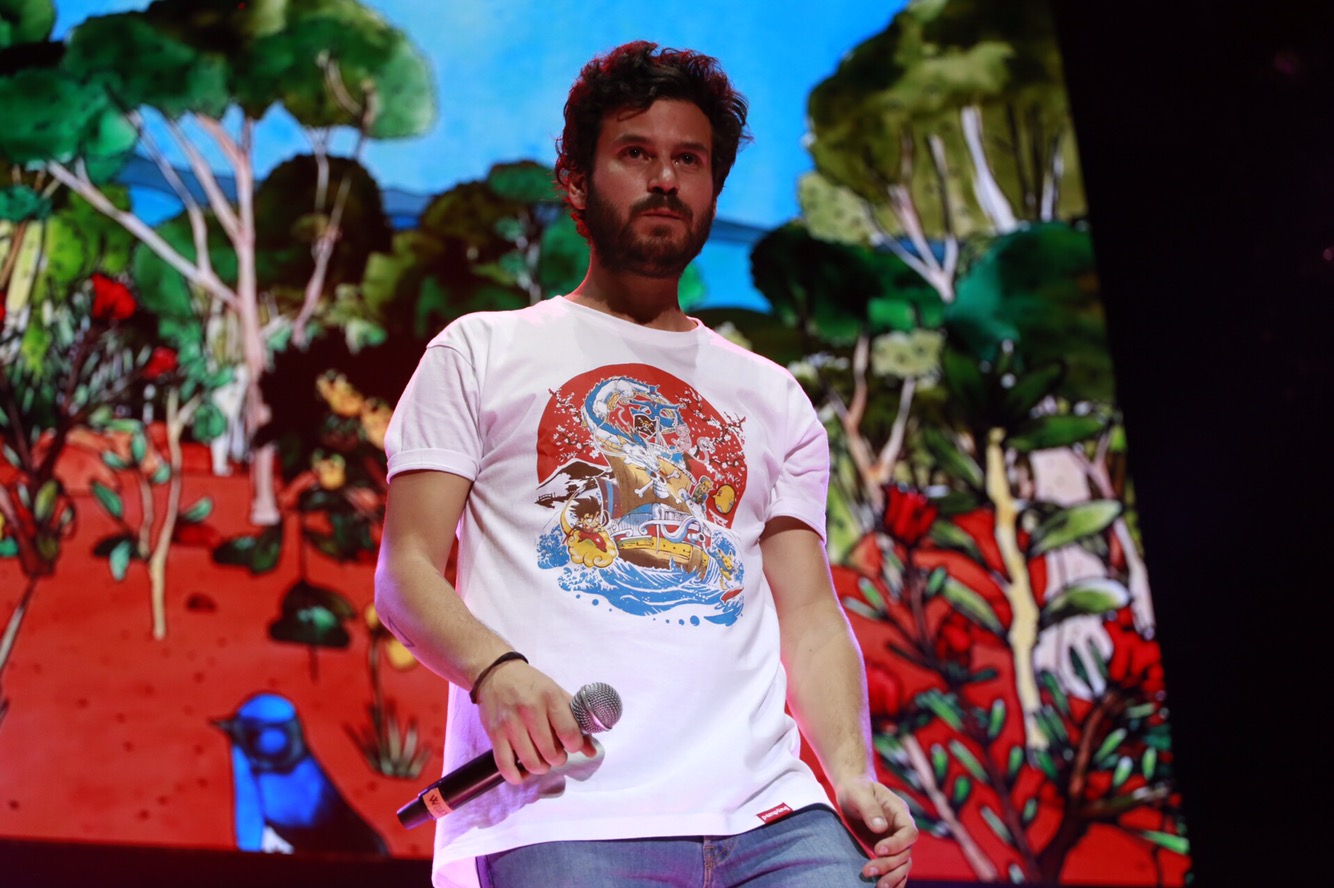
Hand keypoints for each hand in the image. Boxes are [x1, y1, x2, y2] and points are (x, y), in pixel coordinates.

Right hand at [474, 661, 589, 783]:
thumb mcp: (556, 694)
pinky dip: (517, 777)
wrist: (496, 673)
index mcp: (550, 698)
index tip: (571, 744)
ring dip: (541, 768)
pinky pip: (506, 766)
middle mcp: (530, 711)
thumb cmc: (531, 685)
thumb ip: (576, 721)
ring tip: (542, 761)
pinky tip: (523, 772)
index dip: (574, 746)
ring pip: (531, 762)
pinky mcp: (494, 734)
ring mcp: (510, 724)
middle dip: (558, 759)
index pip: (569, 733)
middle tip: (556, 753)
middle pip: (551, 752)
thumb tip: (592, 751)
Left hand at [836, 778, 917, 887]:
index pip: (908, 833)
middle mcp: (901, 829)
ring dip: (892, 877)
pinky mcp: (887, 851)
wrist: (852, 792)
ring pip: (903, 864)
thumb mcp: (859, 793)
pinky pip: (896, 868)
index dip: (897, 844)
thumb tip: (880, 828)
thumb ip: (870, 808)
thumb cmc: (856, 788)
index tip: (878, 849)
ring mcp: (896, 841)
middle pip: (905, 853)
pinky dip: (894, 881)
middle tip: (867, 870)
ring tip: (877, 886)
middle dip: (889, 864)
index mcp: (900, 812)